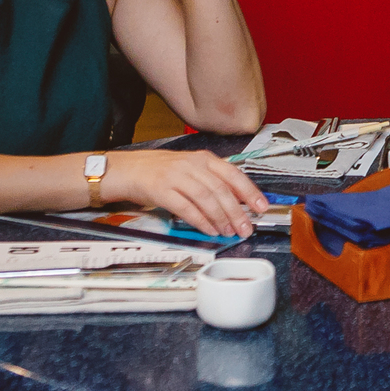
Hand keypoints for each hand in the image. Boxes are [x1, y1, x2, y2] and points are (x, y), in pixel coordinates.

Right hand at [104, 147, 265, 236]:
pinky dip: (201, 221)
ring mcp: (176, 177)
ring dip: (221, 218)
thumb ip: (212, 181)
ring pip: (206, 198)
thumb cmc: (161, 171)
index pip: (233, 174)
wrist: (128, 169)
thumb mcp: (191, 169)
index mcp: (204, 159)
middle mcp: (192, 165)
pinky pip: (186, 208)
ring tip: (229, 231)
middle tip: (246, 227)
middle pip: (221, 189)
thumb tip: (237, 203)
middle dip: (237, 211)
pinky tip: (209, 229)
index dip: (250, 192)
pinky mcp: (161, 190)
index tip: (261, 207)